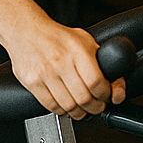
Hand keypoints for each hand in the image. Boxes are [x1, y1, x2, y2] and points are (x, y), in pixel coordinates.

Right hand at [8, 20, 123, 119]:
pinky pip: (51, 106)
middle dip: (95, 107)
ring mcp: (45, 73)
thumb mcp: (84, 41)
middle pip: (84, 98)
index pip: (96, 82)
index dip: (105, 94)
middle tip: (96, 106)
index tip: (106, 96)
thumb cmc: (56, 36)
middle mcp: (61, 61)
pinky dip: (62, 111)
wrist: (25, 30)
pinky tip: (66, 105)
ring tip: (82, 108)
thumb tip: (117, 87)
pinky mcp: (32, 82)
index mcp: (77, 50)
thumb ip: (100, 61)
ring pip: (68, 106)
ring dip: (79, 112)